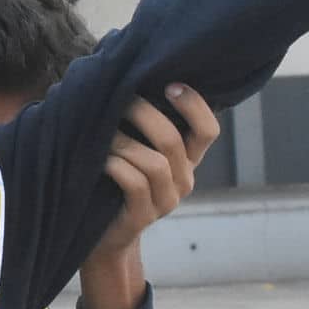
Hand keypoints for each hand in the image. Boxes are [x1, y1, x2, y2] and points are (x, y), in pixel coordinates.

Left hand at [77, 88, 216, 308]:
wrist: (105, 237)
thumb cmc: (115, 181)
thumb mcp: (135, 150)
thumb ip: (141, 123)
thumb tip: (125, 71)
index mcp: (187, 160)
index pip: (208, 130)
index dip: (194, 105)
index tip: (170, 84)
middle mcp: (184, 179)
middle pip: (174, 140)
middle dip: (144, 114)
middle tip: (119, 99)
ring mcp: (166, 201)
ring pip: (154, 162)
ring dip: (123, 141)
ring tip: (101, 132)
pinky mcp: (144, 216)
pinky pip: (133, 182)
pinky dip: (115, 164)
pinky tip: (100, 158)